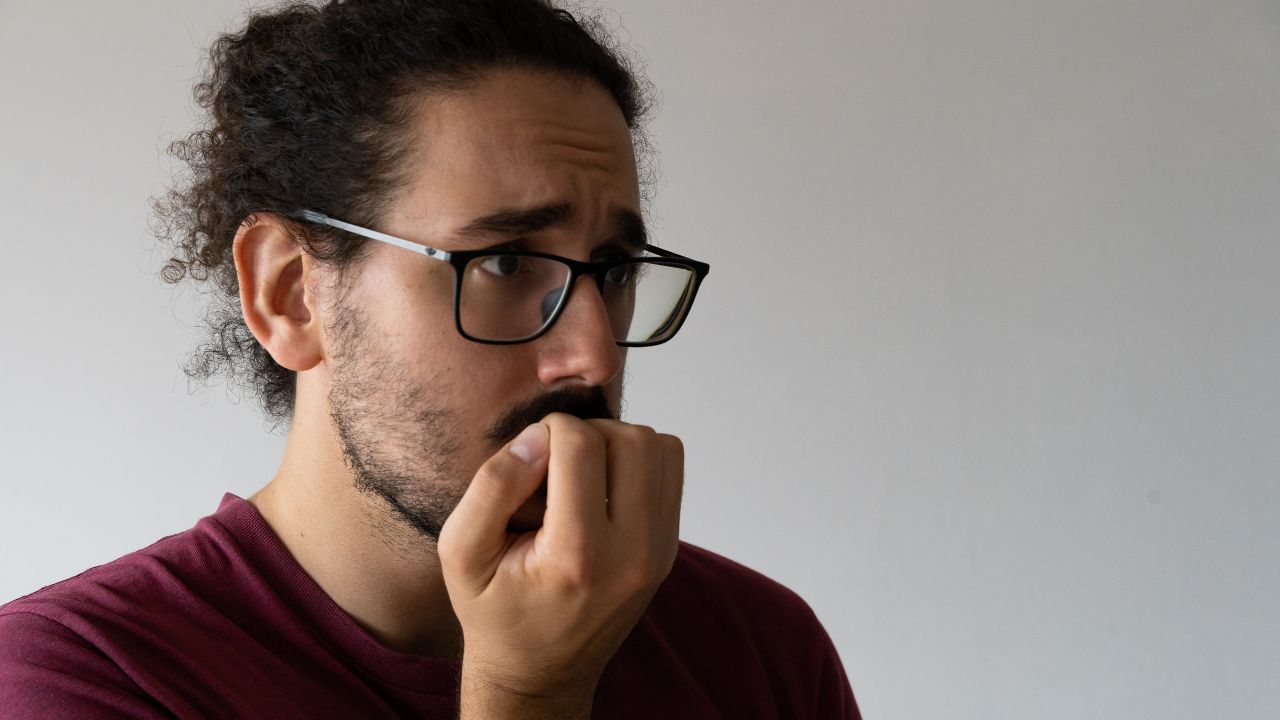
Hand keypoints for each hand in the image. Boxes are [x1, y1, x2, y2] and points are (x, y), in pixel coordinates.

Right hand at [438, 413, 683, 718]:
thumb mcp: (461, 553)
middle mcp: (632, 553)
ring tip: (580, 470)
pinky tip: (603, 484)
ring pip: (659, 447)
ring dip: (616, 441)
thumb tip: (537, 436)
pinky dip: (638, 460)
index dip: (547, 430)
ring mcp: (659, 551)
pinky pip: (670, 469)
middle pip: (630, 440)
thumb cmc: (495, 611)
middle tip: (554, 460)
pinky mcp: (670, 546)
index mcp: (577, 555)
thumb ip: (491, 486)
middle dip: (586, 432)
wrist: (540, 672)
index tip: (526, 458)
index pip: (582, 445)